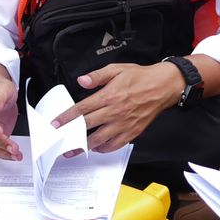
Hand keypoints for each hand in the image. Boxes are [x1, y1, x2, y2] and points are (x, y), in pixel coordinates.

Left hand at [50, 62, 182, 152]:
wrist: (163, 86)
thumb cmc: (141, 77)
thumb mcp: (117, 69)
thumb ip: (97, 76)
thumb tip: (81, 81)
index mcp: (109, 96)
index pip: (82, 109)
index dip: (67, 118)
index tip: (56, 124)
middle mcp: (115, 112)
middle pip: (87, 126)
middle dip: (70, 134)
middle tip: (60, 140)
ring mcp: (123, 124)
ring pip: (99, 140)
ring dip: (84, 146)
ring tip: (74, 149)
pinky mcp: (132, 132)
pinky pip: (115, 145)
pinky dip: (104, 149)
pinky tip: (97, 147)